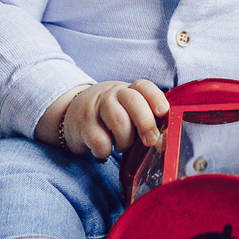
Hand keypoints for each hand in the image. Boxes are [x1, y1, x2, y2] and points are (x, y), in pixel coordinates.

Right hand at [39, 79, 169, 158]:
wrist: (72, 114)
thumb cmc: (111, 116)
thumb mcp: (128, 111)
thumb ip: (147, 119)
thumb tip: (166, 140)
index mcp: (128, 90)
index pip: (143, 87)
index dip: (155, 97)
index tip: (163, 111)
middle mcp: (112, 94)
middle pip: (132, 101)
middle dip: (146, 123)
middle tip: (151, 141)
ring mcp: (95, 107)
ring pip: (118, 121)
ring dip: (125, 140)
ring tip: (122, 146)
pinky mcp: (82, 124)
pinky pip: (100, 141)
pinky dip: (106, 151)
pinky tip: (105, 150)